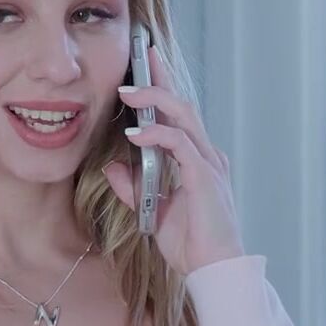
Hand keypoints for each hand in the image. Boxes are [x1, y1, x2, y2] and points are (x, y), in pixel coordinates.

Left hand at [102, 46, 243, 275]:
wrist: (213, 270)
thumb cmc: (190, 243)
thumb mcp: (151, 211)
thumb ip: (133, 187)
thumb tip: (112, 166)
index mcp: (196, 160)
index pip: (178, 115)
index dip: (163, 86)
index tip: (147, 62)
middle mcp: (205, 155)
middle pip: (183, 104)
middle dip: (161, 78)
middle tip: (140, 55)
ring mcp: (208, 163)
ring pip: (184, 116)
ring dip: (154, 99)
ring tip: (127, 91)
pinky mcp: (204, 176)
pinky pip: (179, 143)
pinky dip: (156, 134)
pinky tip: (135, 134)